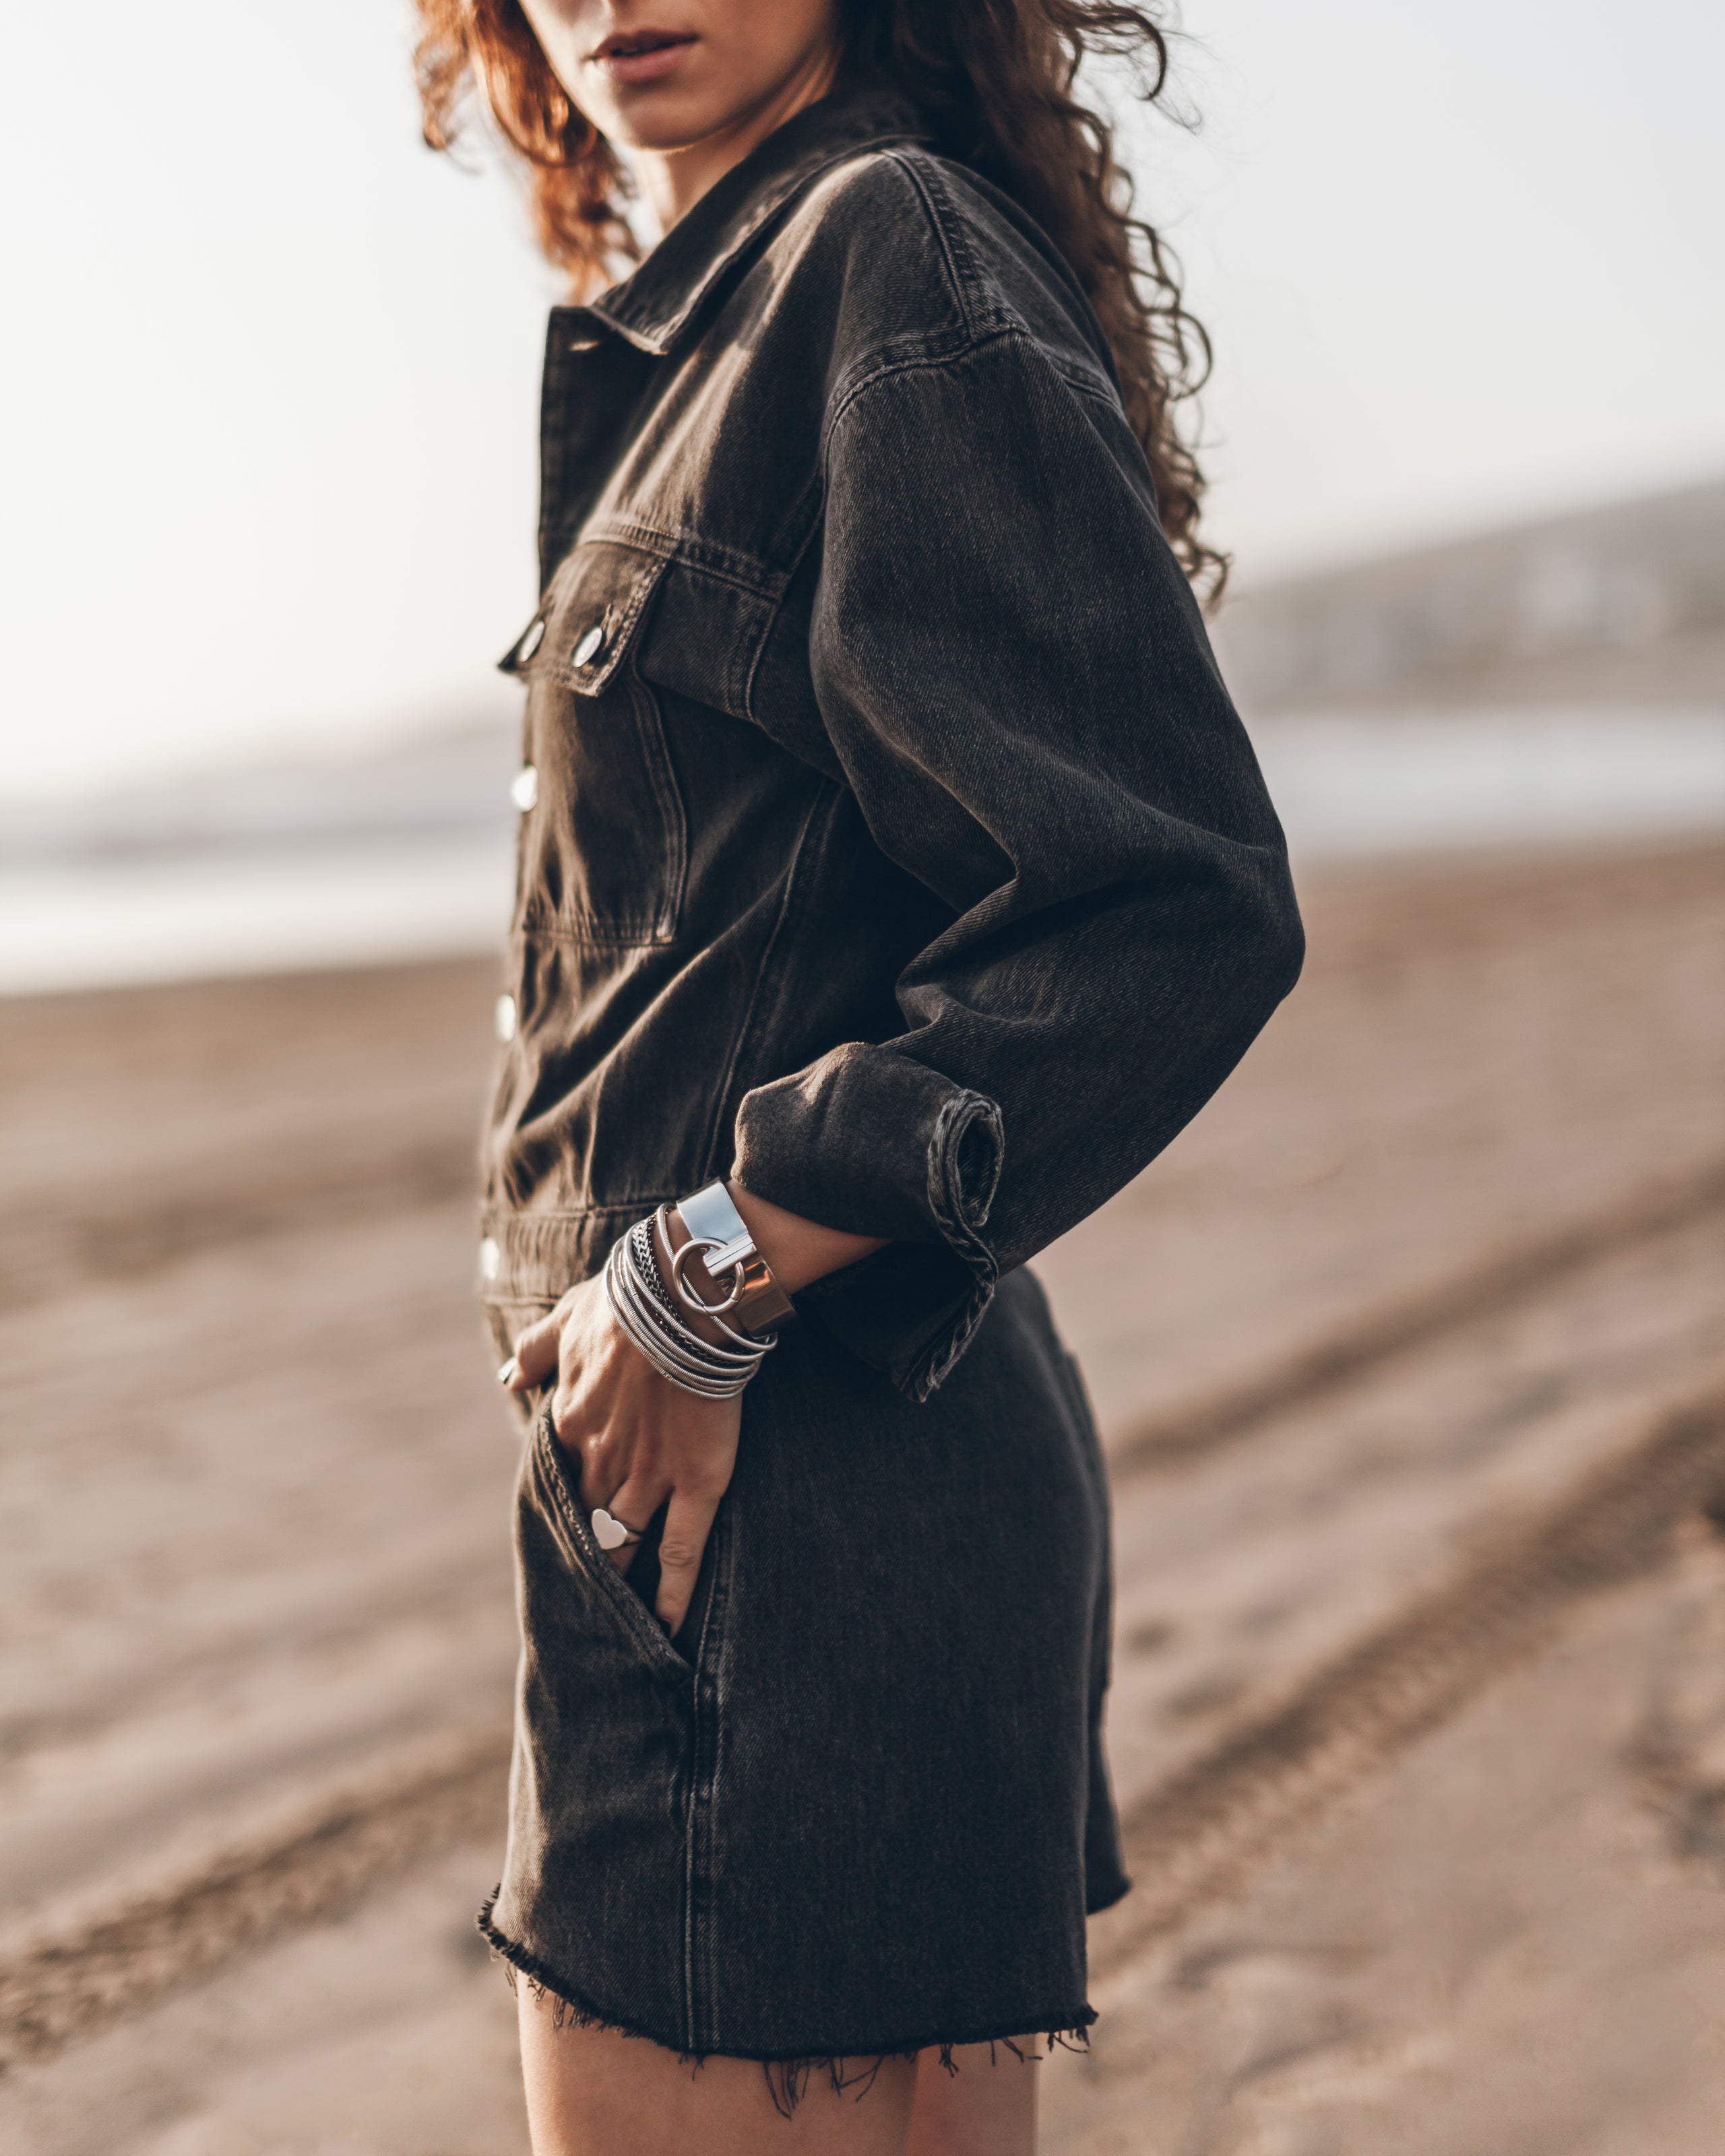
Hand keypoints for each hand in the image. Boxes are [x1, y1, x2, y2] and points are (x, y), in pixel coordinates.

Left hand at [500, 1183, 881, 1635]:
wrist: (682, 1299)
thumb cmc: (627, 1299)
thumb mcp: (567, 1318)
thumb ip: (536, 1350)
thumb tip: (509, 1376)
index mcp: (570, 1424)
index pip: (560, 1479)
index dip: (563, 1505)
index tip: (562, 1530)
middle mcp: (602, 1462)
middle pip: (587, 1523)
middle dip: (584, 1559)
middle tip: (582, 1599)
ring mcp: (649, 1479)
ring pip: (625, 1544)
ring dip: (619, 1583)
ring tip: (618, 1623)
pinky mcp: (696, 1486)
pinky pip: (680, 1552)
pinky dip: (671, 1594)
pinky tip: (666, 1629)